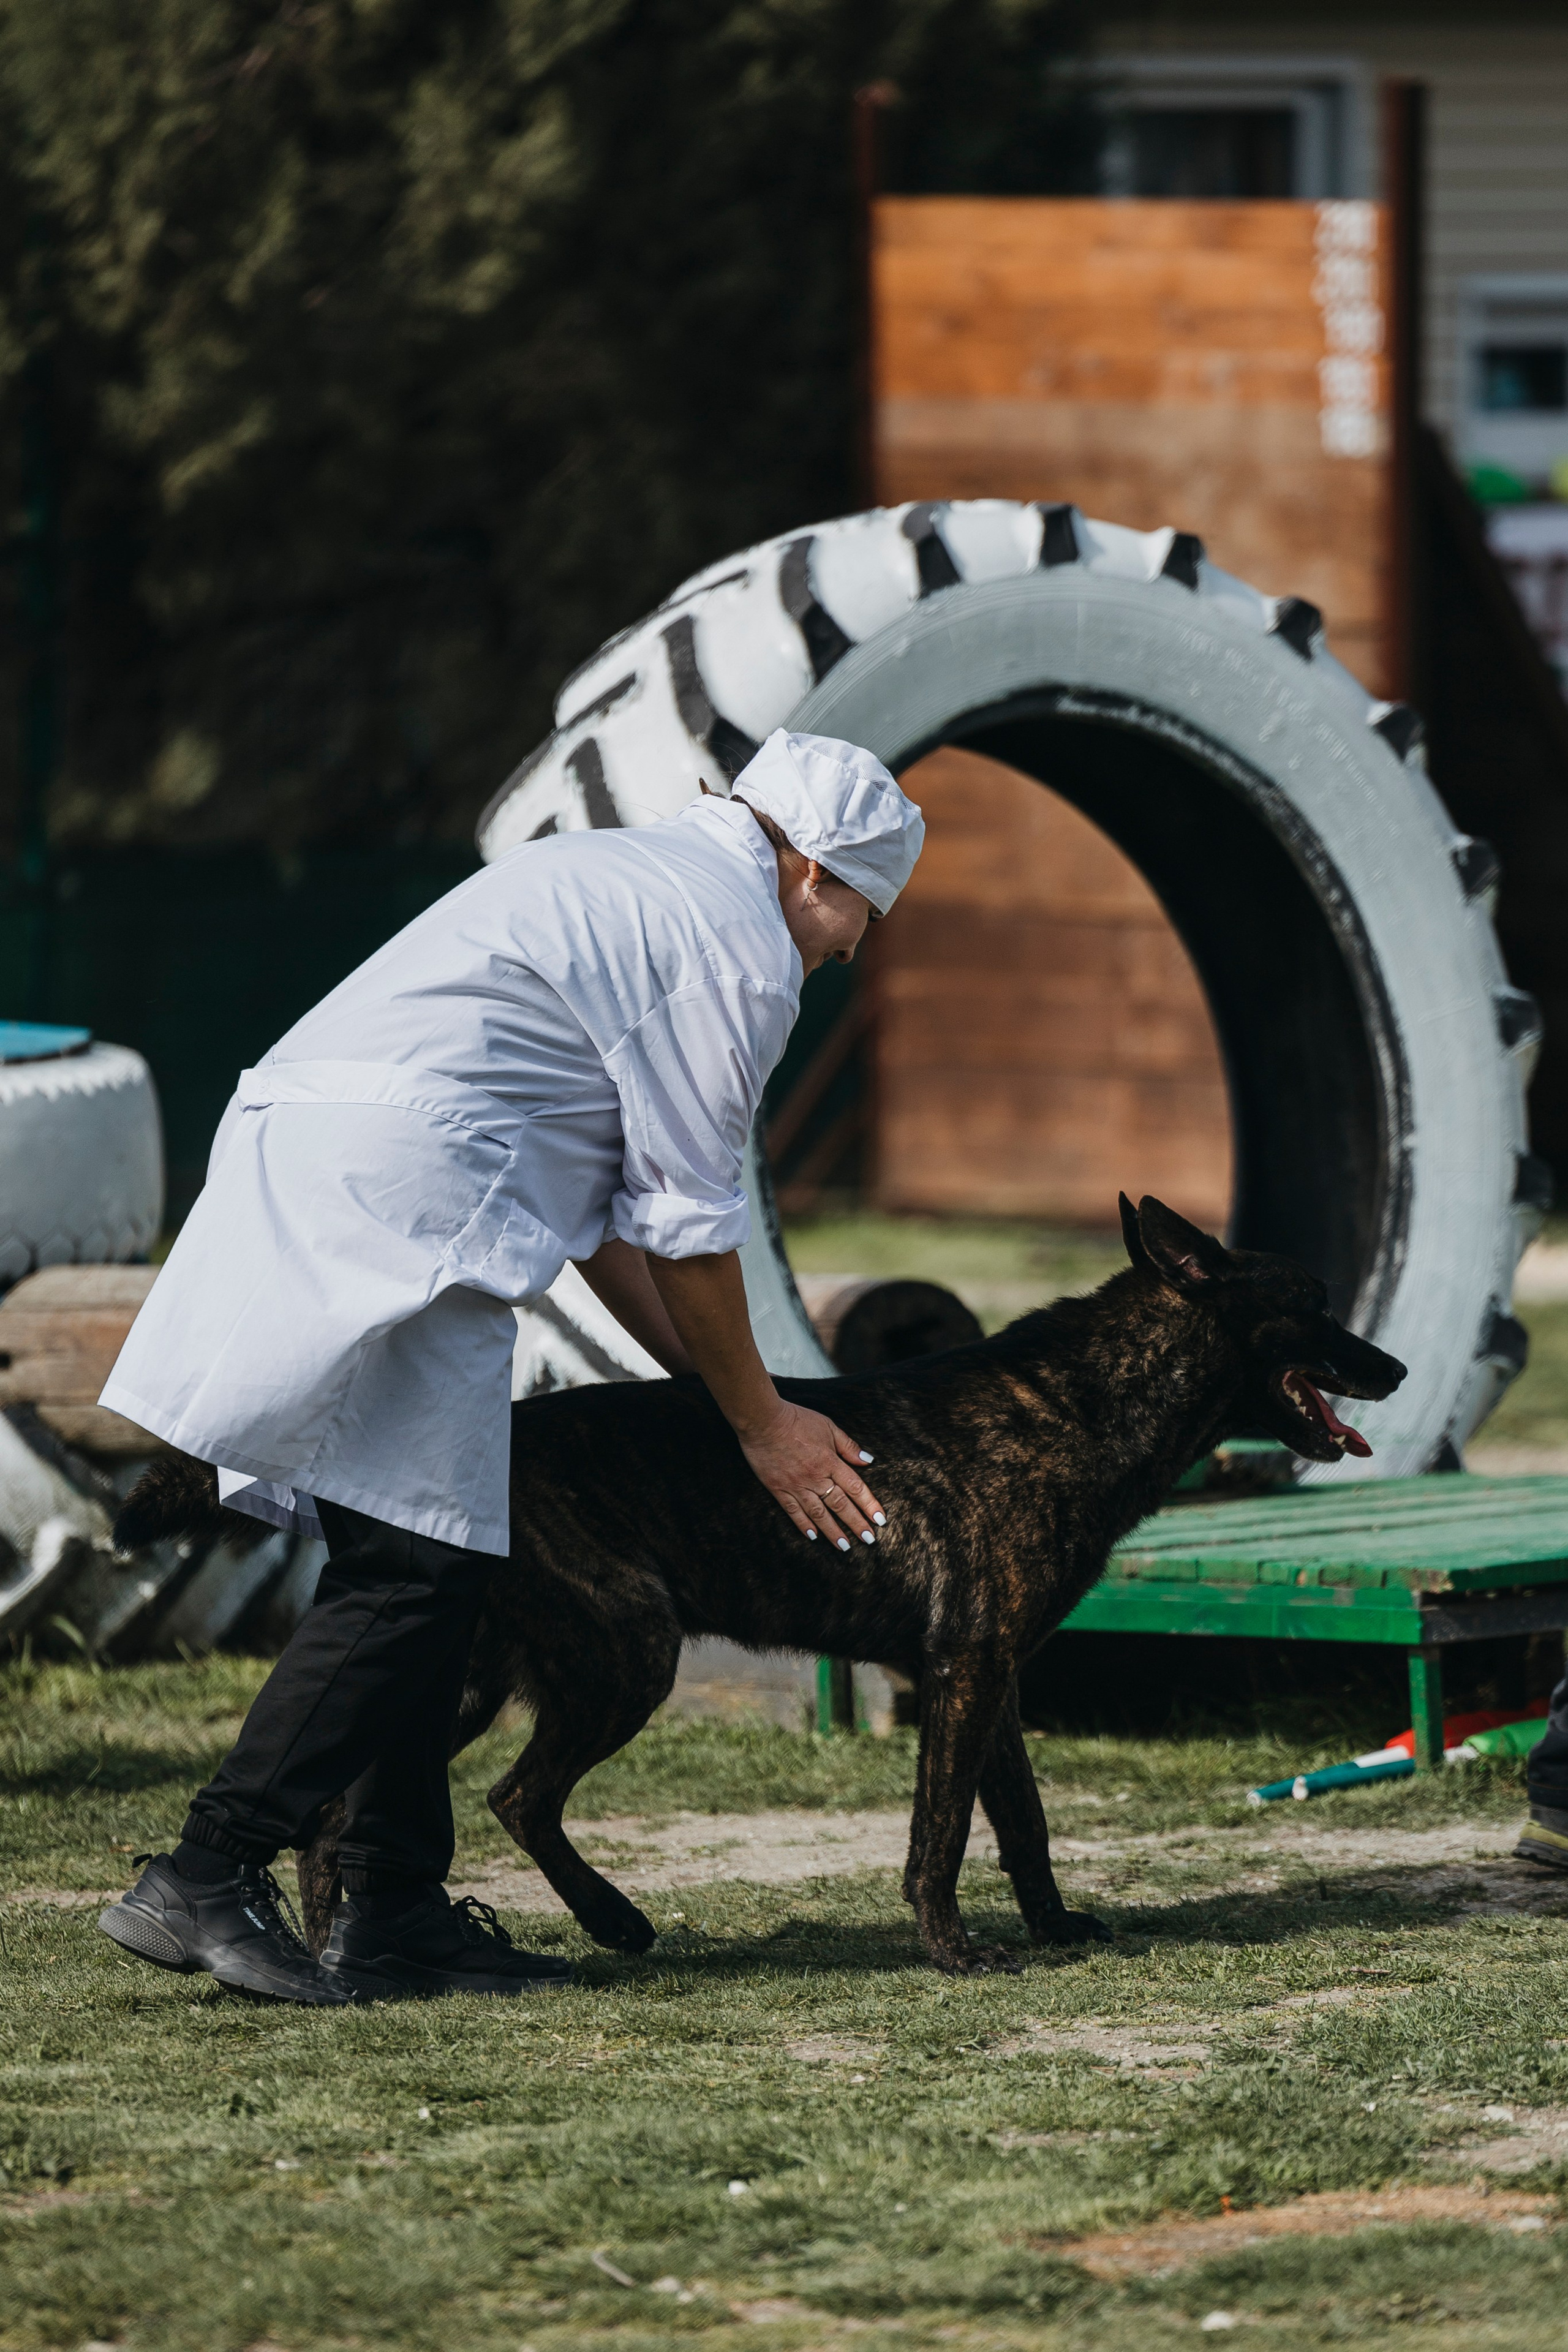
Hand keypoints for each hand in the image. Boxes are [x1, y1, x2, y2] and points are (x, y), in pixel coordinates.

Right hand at [737, 1402, 885, 1547]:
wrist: (763, 1421)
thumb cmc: (796, 1420)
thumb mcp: (828, 1426)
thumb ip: (848, 1445)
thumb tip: (867, 1460)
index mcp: (830, 1461)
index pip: (855, 1487)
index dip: (869, 1504)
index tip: (880, 1520)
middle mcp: (816, 1477)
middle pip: (840, 1504)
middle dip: (856, 1523)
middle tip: (869, 1540)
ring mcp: (796, 1485)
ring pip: (818, 1513)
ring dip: (833, 1531)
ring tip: (844, 1546)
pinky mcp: (778, 1489)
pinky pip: (793, 1511)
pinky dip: (804, 1525)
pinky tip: (813, 1536)